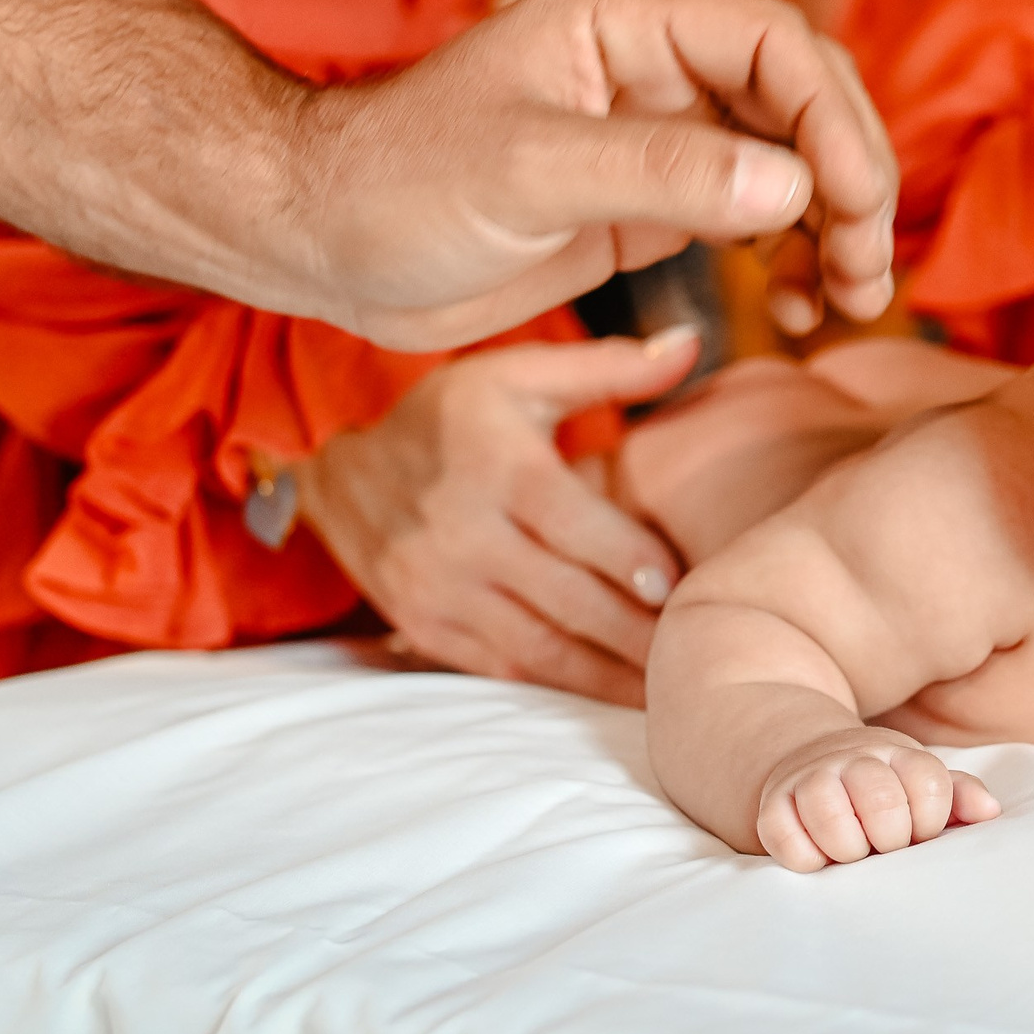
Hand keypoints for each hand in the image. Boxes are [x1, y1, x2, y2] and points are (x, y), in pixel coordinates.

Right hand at [295, 330, 703, 703]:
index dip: (626, 556)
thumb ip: (611, 367)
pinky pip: (503, 667)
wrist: (338, 476)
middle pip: (564, 596)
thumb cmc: (451, 418)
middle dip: (633, 631)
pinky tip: (608, 690)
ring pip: (538, 646)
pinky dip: (558, 684)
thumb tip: (691, 343)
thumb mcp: (519, 375)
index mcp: (497, 467)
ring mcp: (440, 589)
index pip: (570, 521)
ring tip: (665, 686)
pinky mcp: (427, 627)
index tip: (676, 583)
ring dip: (605, 674)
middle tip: (694, 647)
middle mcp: (464, 534)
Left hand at [298, 0, 898, 350]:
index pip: (777, 43)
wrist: (321, 243)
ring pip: (795, 165)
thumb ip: (658, 174)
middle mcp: (660, 69)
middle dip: (851, 182)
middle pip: (805, 103)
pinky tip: (798, 309)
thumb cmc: (395, 182)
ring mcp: (664, 138)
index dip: (832, 118)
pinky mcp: (655, 205)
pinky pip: (759, 220)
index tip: (853, 204)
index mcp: (628, 22)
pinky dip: (795, 260)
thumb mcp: (525, 172)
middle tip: (869, 270)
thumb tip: (791, 188)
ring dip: (837, 227)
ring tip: (849, 301)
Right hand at [754, 726, 999, 871]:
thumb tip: (989, 812)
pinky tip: (819, 855)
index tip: (921, 833)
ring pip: (832, 822)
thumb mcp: (921, 783)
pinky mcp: (773, 805)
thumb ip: (958, 795)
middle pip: (883, 805)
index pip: (929, 787)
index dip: (930, 822)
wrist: (813, 759)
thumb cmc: (884, 785)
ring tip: (853, 853)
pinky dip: (807, 859)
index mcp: (899, 756)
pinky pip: (787, 842)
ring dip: (849, 851)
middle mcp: (853, 761)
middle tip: (885, 847)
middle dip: (891, 840)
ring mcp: (810, 780)